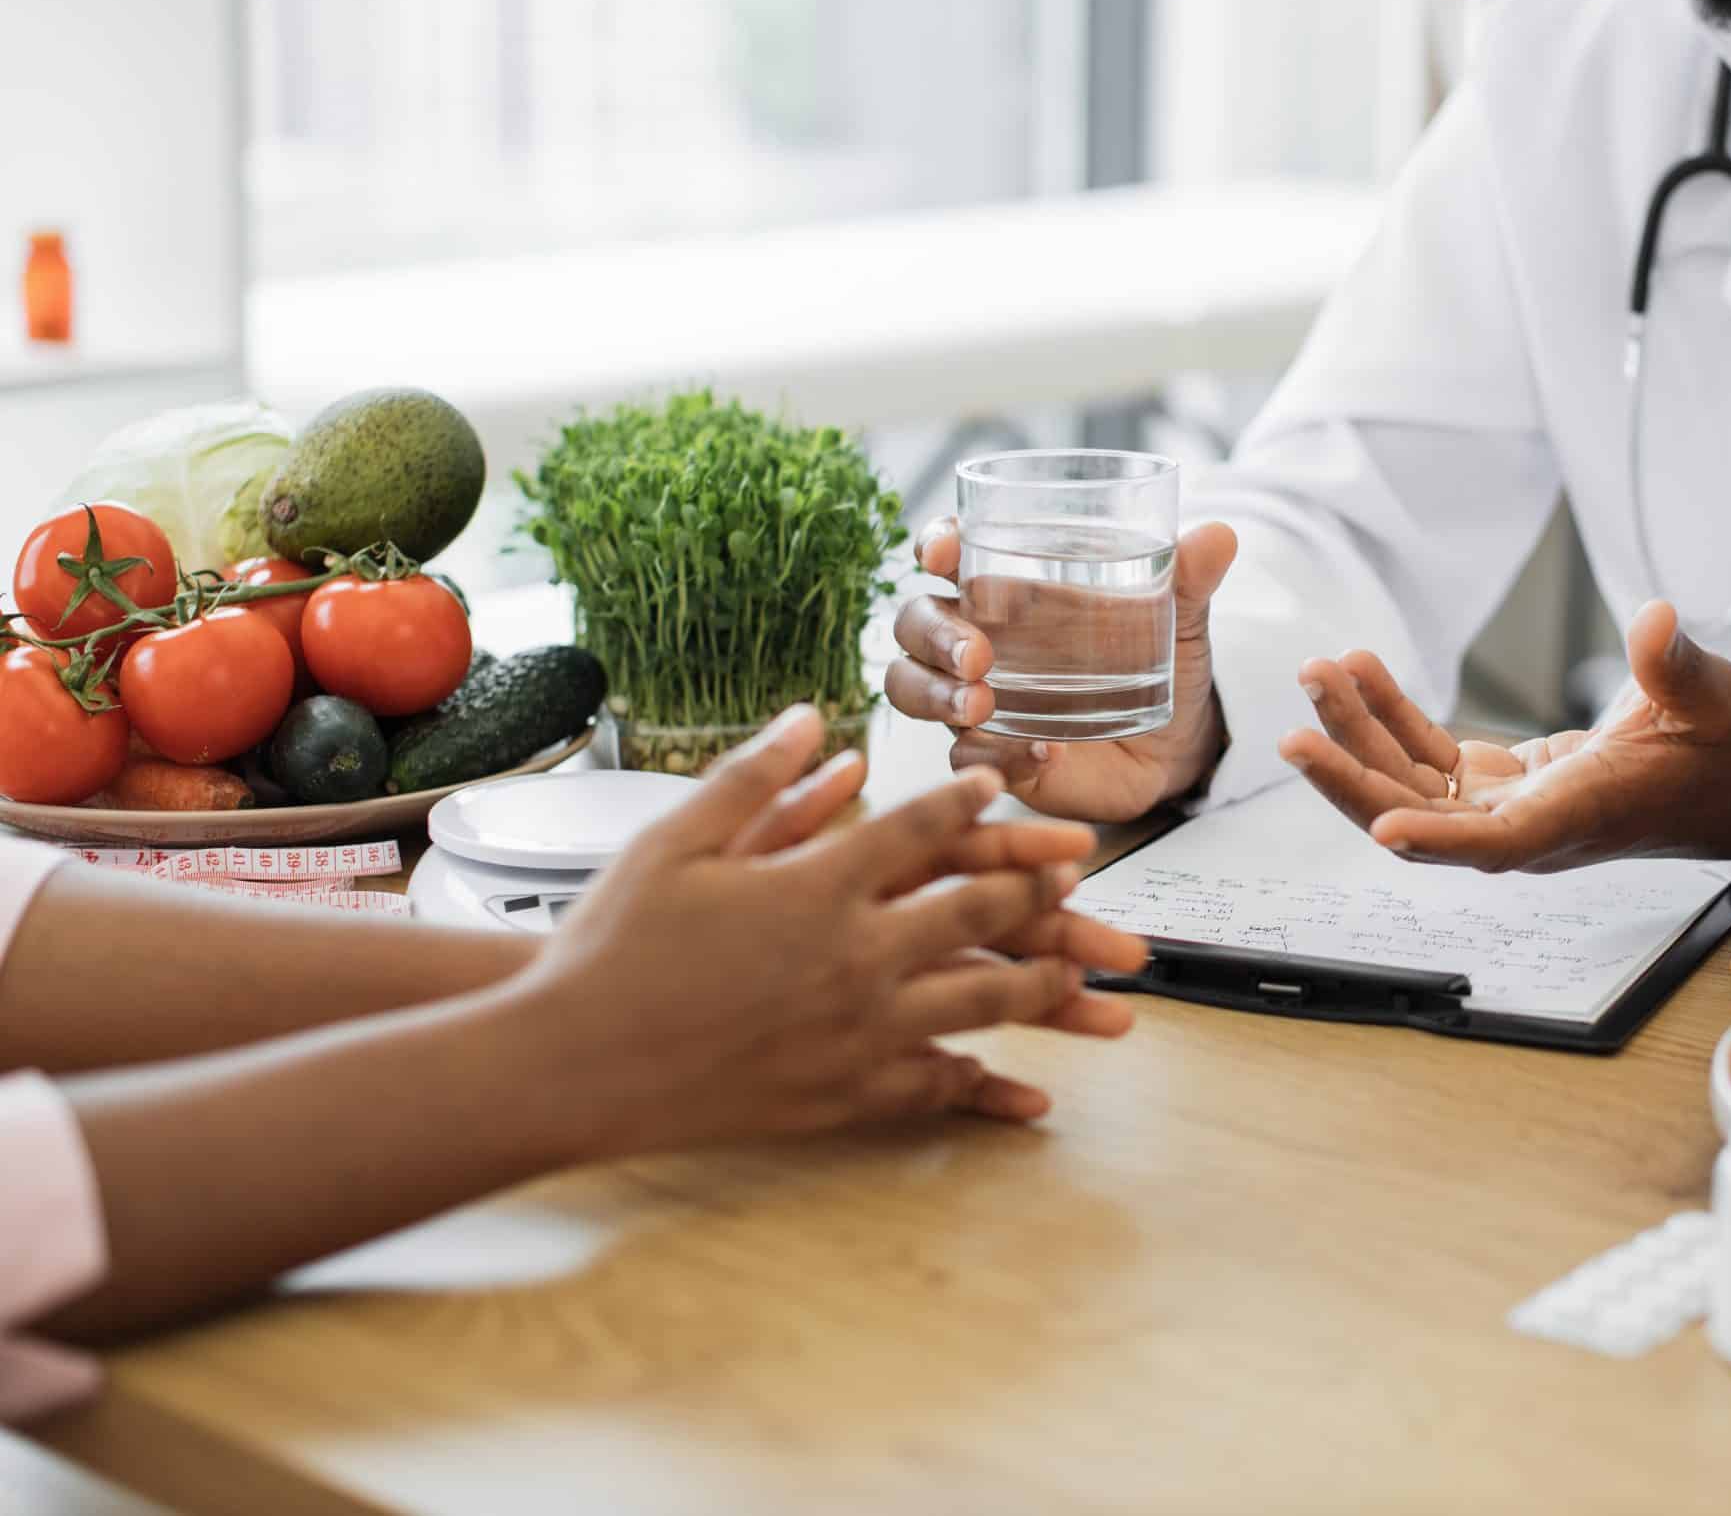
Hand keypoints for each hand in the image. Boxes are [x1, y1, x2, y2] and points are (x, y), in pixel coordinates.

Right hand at [518, 706, 1148, 1157]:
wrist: (570, 1065)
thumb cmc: (611, 946)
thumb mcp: (674, 842)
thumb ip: (755, 779)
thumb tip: (814, 719)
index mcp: (818, 887)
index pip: (923, 828)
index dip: (970, 799)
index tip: (1002, 784)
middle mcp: (855, 957)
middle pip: (979, 912)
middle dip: (1036, 888)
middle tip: (1076, 874)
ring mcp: (857, 1032)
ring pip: (981, 1003)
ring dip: (1039, 984)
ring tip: (1074, 975)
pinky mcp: (843, 1095)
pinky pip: (932, 1084)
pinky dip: (978, 1080)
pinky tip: (1008, 1080)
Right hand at [885, 517, 1237, 821]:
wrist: (1176, 741)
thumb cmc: (1159, 661)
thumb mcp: (1179, 617)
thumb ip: (1188, 578)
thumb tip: (1218, 536)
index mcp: (1010, 586)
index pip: (951, 552)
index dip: (935, 544)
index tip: (941, 550)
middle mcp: (978, 637)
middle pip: (916, 623)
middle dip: (933, 634)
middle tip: (977, 655)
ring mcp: (976, 698)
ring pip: (911, 687)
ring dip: (934, 694)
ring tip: (981, 704)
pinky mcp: (991, 752)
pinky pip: (965, 756)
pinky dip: (994, 755)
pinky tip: (1039, 753)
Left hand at [1278, 601, 1730, 872]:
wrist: (1727, 782)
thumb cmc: (1721, 748)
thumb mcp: (1710, 697)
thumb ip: (1677, 663)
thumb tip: (1654, 619)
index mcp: (1576, 817)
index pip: (1496, 844)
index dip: (1438, 840)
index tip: (1381, 828)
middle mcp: (1527, 829)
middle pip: (1422, 822)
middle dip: (1353, 779)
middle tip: (1296, 734)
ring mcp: (1506, 812)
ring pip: (1409, 788)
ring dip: (1357, 736)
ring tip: (1317, 673)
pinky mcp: (1498, 788)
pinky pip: (1427, 759)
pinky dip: (1389, 717)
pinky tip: (1360, 672)